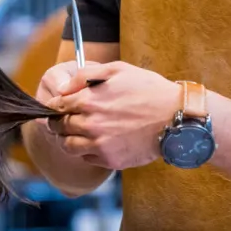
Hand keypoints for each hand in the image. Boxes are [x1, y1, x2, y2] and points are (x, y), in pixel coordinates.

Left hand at [45, 61, 181, 170]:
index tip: (57, 106)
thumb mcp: (118, 69)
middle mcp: (91, 124)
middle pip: (58, 127)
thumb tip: (63, 88)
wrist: (177, 117)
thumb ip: (84, 75)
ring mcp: (100, 145)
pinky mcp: (110, 160)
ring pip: (67, 146)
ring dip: (68, 139)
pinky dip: (86, 151)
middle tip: (66, 120)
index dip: (53, 105)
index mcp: (89, 100)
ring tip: (78, 133)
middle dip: (59, 122)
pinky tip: (97, 141)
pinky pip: (85, 158)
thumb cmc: (149, 90)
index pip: (56, 106)